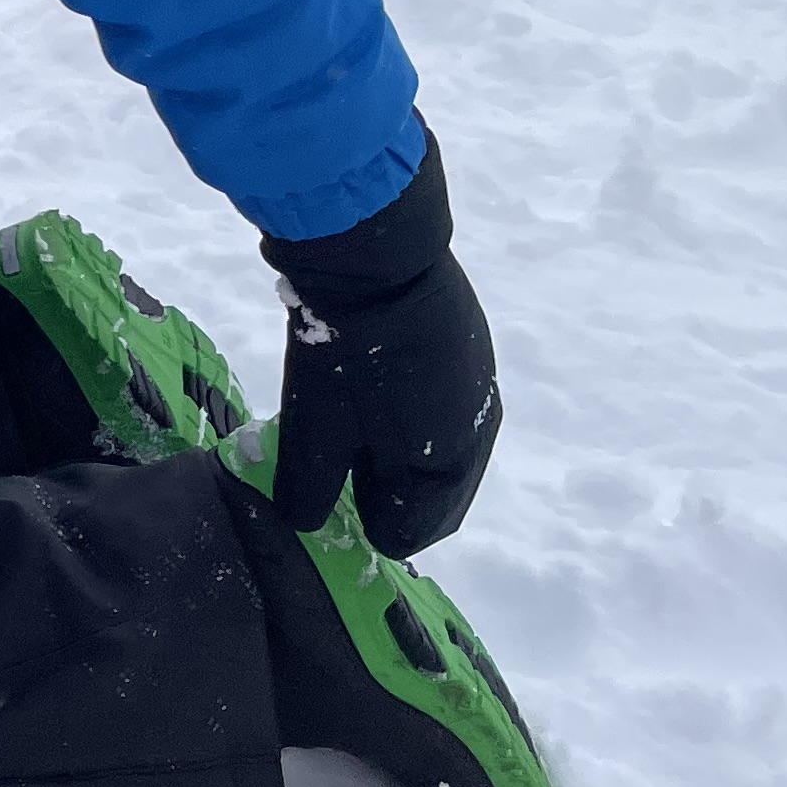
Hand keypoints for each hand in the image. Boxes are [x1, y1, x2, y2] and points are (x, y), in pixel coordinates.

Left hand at [262, 137, 500, 556]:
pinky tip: (378, 397)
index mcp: (446, 466)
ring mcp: (481, 389)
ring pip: (442, 451)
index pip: (416, 529)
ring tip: (354, 440)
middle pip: (436, 494)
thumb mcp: (316, 431)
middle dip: (390, 498)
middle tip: (342, 484)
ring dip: (403, 458)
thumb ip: (309, 490)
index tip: (334, 513)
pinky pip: (447, 410)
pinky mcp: (472, 350)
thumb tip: (305, 523)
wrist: (380, 257)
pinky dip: (415, 420)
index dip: (371, 529)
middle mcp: (479, 434)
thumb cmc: (348, 355)